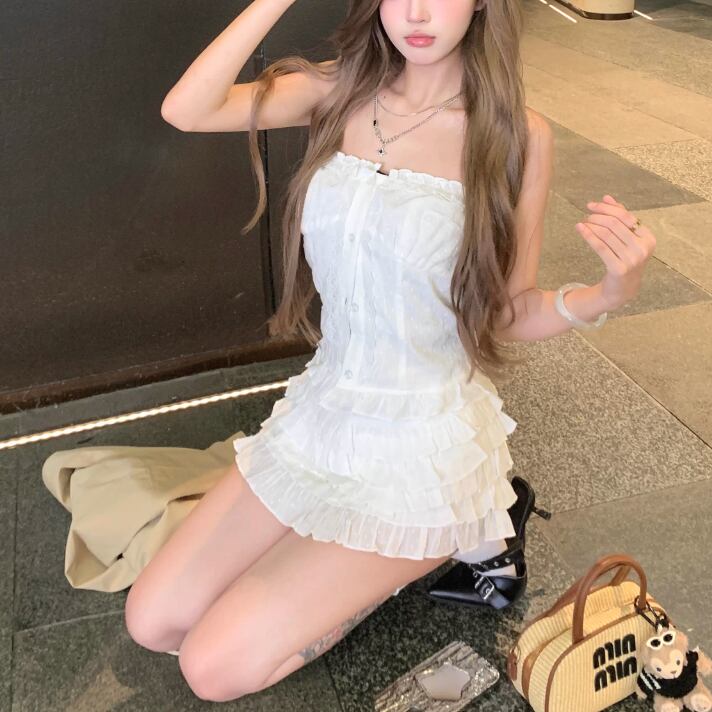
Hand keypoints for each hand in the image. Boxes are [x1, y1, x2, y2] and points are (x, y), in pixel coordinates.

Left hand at [575, 194, 656, 310]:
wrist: (623, 288)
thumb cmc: (624, 258)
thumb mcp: (626, 238)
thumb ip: (619, 217)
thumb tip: (607, 197)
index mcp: (648, 238)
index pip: (626, 216)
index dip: (607, 208)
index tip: (592, 205)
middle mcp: (643, 248)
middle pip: (615, 224)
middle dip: (598, 216)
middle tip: (586, 214)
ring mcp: (632, 260)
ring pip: (606, 235)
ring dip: (592, 225)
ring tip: (583, 222)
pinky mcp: (618, 269)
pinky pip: (600, 248)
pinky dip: (588, 236)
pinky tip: (580, 229)